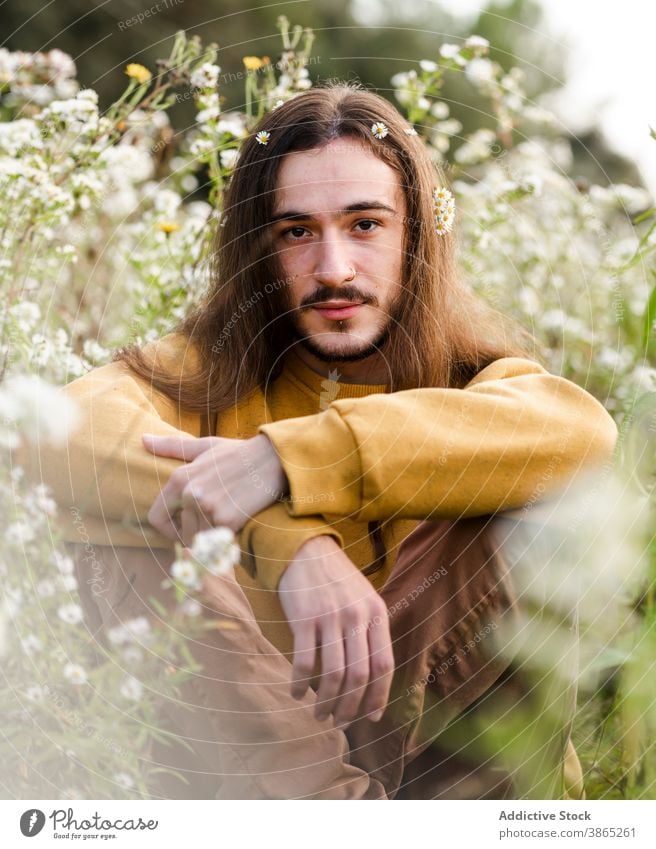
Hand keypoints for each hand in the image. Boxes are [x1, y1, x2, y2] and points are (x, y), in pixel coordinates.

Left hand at [144, 433, 288, 542]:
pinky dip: (227, 536)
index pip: (156, 518)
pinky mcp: (227, 521)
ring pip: (200, 539)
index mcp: (179, 479)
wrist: (273, 459)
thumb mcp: (204, 446)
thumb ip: (171, 446)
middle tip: (216, 518)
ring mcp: (208, 508)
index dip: (167, 528)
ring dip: (212, 535)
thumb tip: (143, 439)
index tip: (183, 526)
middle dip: (196, 531)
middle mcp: (190, 494)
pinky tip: (238, 519)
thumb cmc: (238, 453)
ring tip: (228, 516)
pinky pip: (217, 541)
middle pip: (182, 532)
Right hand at [278, 535, 394, 726]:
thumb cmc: (337, 580)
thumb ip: (371, 632)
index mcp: (377, 612)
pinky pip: (304, 662)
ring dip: (327, 702)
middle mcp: (356, 615)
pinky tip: (296, 693)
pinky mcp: (303, 618)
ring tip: (320, 714)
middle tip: (340, 723)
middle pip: (359, 675)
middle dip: (350, 707)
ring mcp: (329, 616)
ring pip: (333, 674)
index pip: (384, 665)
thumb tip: (372, 680)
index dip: (379, 696)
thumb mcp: (364, 598)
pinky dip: (300, 684)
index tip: (371, 718)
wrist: (307, 550)